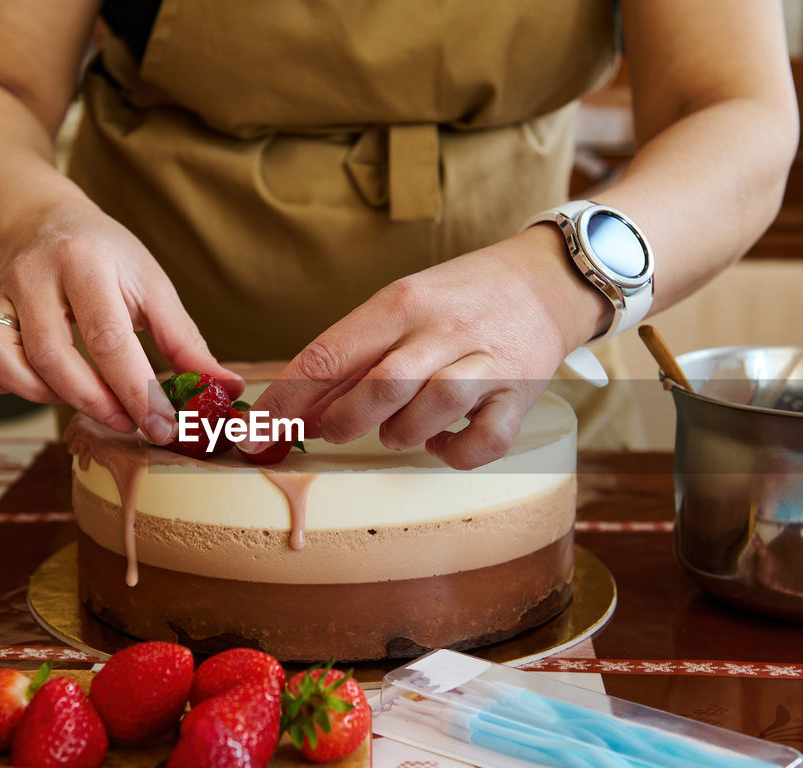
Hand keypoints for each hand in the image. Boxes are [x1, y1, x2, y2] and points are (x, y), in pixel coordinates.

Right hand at [0, 202, 242, 442]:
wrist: (43, 221)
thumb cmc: (107, 258)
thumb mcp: (152, 286)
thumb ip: (185, 342)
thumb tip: (225, 390)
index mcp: (85, 263)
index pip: (108, 337)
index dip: (137, 390)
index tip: (163, 426)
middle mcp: (34, 276)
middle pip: (51, 355)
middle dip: (94, 401)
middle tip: (129, 421)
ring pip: (0, 358)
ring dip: (44, 395)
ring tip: (84, 397)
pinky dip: (1, 386)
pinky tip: (38, 385)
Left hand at [248, 225, 609, 468]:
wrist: (545, 279)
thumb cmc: (458, 298)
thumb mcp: (403, 303)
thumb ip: (356, 351)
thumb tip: (294, 402)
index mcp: (401, 302)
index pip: (330, 353)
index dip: (287, 399)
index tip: (256, 431)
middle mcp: (443, 329)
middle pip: (379, 387)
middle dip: (341, 421)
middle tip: (329, 432)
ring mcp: (486, 362)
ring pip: (428, 412)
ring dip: (397, 434)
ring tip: (393, 430)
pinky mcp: (519, 395)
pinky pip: (482, 442)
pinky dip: (453, 452)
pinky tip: (441, 441)